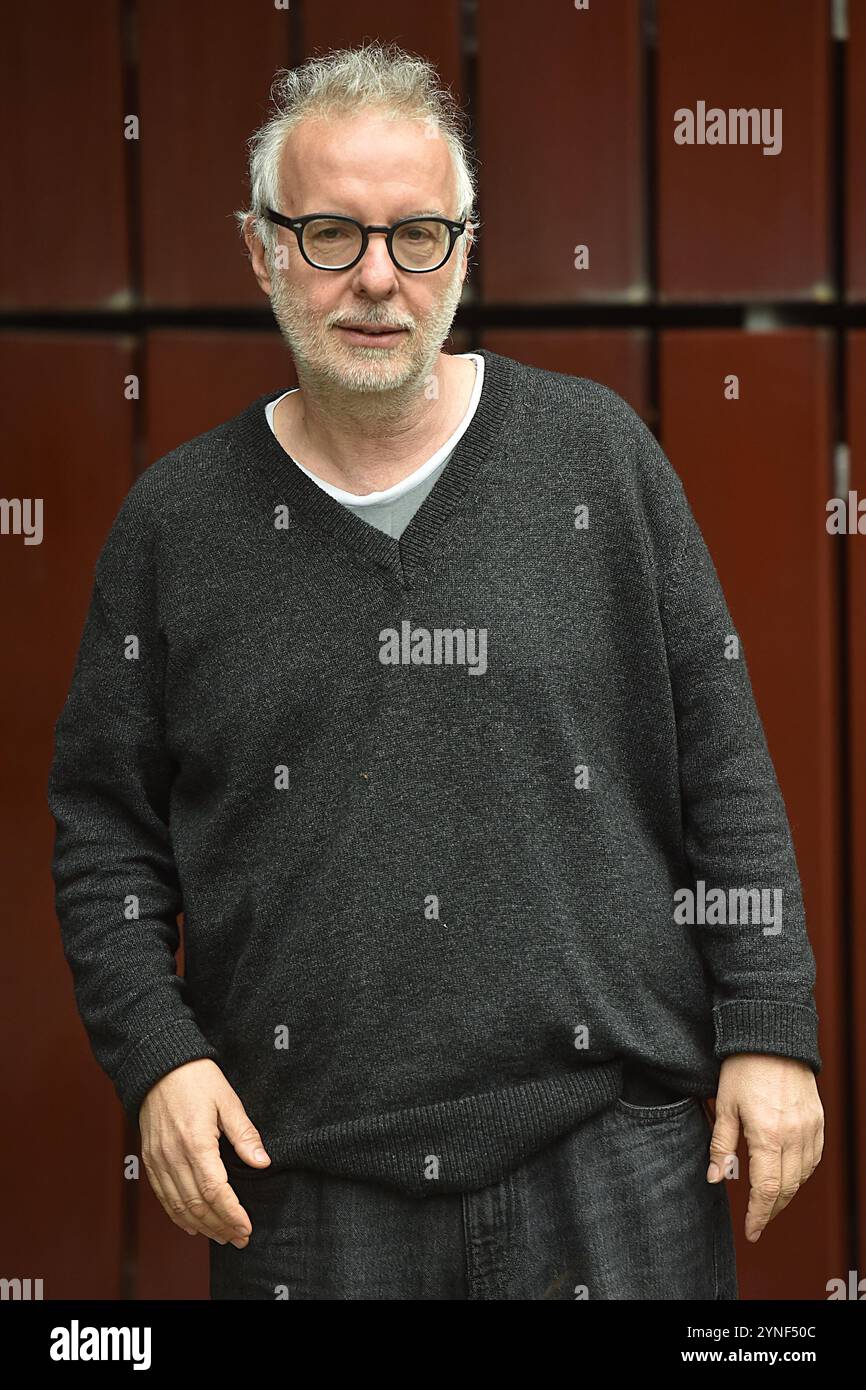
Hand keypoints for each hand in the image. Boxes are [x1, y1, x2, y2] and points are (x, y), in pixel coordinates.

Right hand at [139, 1058, 271, 1248]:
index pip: (215, 1191)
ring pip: (179, 1206)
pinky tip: (193, 1225)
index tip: (247, 1227)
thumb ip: (245, 1135)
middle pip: (197, 1205)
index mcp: (196, 1142)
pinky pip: (163, 1196)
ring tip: (222, 1236)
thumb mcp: (228, 1101)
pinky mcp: (150, 1160)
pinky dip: (177, 1216)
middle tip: (240, 1238)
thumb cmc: (196, 1078)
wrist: (159, 1064)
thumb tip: (263, 1163)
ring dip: (202, 1226)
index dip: (232, 1214)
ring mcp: (158, 1160)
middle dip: (220, 1226)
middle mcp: (174, 1156)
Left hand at [706, 1053, 823, 1241]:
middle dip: (772, 1210)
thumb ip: (721, 1144)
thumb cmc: (743, 1068)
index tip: (751, 1231)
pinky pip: (814, 1158)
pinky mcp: (817, 1121)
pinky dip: (802, 1174)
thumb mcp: (724, 1105)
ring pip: (803, 1176)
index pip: (767, 1189)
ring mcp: (810, 1129)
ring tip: (769, 1202)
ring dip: (788, 1194)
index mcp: (767, 1135)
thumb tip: (715, 1178)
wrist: (772, 1037)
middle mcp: (794, 1136)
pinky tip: (788, 1176)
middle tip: (758, 1222)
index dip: (759, 1214)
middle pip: (788, 1189)